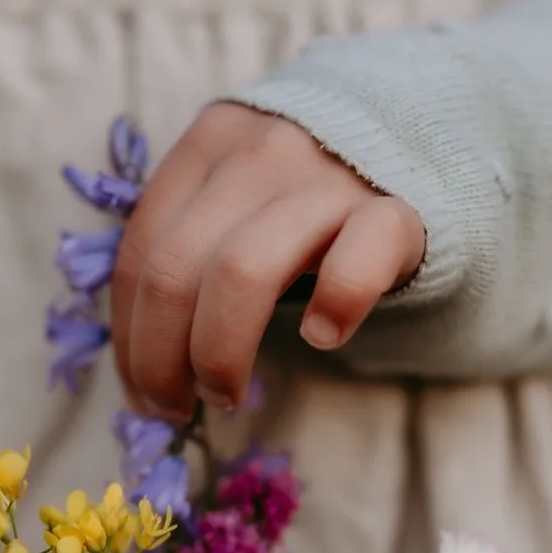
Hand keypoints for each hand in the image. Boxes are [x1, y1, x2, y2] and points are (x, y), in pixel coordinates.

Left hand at [111, 104, 425, 418]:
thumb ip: (189, 246)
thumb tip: (136, 362)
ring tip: (224, 395)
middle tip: (173, 407)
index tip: (138, 394)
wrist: (423, 147)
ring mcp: (328, 177)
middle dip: (159, 359)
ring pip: (242, 271)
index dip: (128, 339)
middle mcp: (259, 152)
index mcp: (208, 145)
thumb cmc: (308, 197)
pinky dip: (335, 304)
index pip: (139, 254)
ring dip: (219, 352)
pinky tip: (323, 336)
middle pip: (175, 270)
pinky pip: (357, 259)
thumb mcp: (236, 195)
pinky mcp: (397, 209)